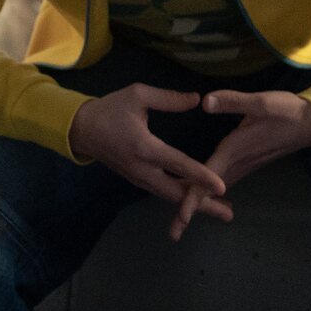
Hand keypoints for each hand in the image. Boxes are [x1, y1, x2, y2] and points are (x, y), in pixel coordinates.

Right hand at [68, 85, 234, 220]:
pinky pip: (163, 192)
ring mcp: (139, 178)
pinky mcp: (138, 180)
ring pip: (170, 196)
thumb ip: (169, 99)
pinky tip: (200, 200)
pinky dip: (182, 199)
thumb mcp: (137, 95)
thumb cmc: (110, 109)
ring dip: (195, 206)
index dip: (201, 176)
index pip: (178, 164)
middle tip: (229, 215)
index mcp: (144, 147)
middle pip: (176, 193)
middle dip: (203, 206)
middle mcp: (142, 169)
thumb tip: (197, 99)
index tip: (222, 187)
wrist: (81, 129)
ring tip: (222, 211)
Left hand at [170, 91, 310, 239]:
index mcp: (235, 150)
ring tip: (179, 219)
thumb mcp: (262, 102)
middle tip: (174, 233)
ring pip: (215, 189)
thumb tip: (205, 102)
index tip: (182, 219)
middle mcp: (237, 162)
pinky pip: (222, 181)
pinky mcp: (246, 162)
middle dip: (191, 209)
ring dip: (198, 202)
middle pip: (208, 191)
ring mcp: (243, 165)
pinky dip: (209, 191)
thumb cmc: (288, 112)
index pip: (208, 177)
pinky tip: (200, 195)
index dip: (194, 198)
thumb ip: (233, 101)